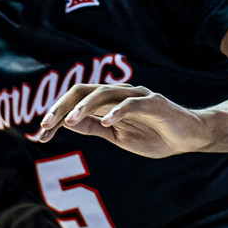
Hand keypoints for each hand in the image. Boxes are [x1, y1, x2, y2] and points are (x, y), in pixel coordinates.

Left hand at [29, 83, 207, 157]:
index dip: (56, 114)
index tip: (40, 134)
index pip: (75, 100)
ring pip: (105, 93)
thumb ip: (93, 127)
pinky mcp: (155, 103)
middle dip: (62, 106)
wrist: (188, 136)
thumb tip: (67, 122)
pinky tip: (106, 122)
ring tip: (69, 121)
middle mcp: (120, 94)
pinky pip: (133, 103)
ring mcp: (137, 96)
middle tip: (45, 125)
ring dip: (84, 106)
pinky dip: (118, 111)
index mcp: (108, 102)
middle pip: (84, 90)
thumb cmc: (153, 134)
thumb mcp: (117, 136)